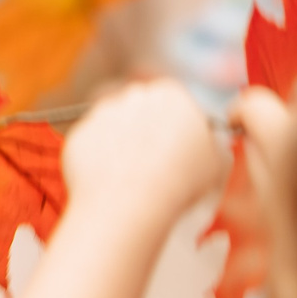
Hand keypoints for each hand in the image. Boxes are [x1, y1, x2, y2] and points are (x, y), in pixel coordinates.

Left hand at [62, 79, 228, 236]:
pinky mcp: (79, 135)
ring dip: (121, 147)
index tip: (176, 155)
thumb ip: (215, 145)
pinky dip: (98, 163)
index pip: (175, 106)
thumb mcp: (217, 163)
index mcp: (172, 94)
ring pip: (114, 128)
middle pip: (142, 112)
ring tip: (131, 180)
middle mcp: (134, 95)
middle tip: (152, 168)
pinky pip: (91, 147)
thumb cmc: (179, 183)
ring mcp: (102, 114)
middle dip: (146, 134)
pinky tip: (110, 183)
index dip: (177, 132)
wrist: (129, 203)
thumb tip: (209, 143)